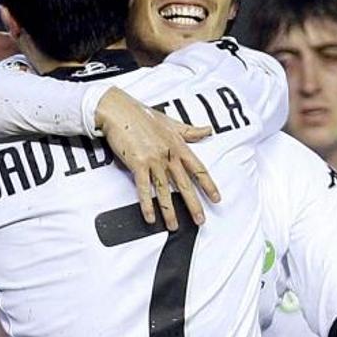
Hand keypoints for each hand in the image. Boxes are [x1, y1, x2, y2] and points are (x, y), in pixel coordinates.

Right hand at [96, 87, 218, 230]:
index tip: (217, 198)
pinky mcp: (137, 164)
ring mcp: (153, 160)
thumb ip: (190, 131)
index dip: (209, 185)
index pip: (198, 169)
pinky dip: (147, 204)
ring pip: (164, 191)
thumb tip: (208, 130)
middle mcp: (168, 155)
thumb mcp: (171, 122)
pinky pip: (143, 189)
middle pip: (184, 184)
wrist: (119, 111)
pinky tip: (150, 217)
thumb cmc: (142, 115)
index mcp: (179, 145)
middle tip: (200, 220)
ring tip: (174, 226)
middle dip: (193, 205)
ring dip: (169, 211)